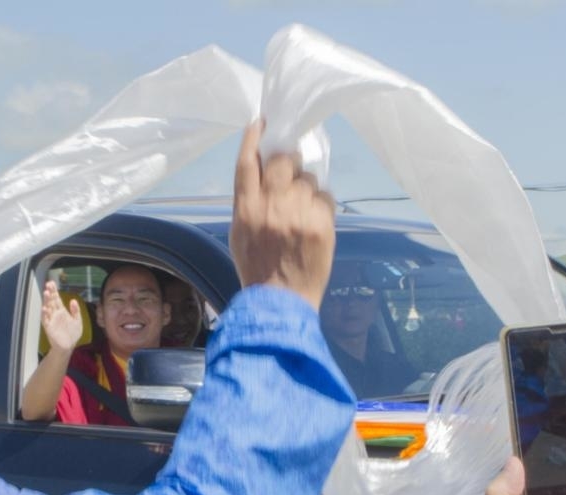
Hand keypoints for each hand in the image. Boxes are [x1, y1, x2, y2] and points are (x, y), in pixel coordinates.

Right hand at [41, 280, 82, 352]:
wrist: (68, 347)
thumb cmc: (72, 334)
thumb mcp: (77, 321)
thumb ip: (76, 311)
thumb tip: (73, 300)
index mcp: (62, 312)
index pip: (57, 299)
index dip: (54, 291)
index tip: (52, 283)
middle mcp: (55, 314)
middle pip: (51, 301)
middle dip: (50, 292)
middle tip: (48, 284)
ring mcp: (51, 320)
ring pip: (48, 308)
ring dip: (46, 301)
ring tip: (46, 293)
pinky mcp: (49, 327)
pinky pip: (46, 320)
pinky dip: (45, 314)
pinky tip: (45, 308)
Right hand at [229, 121, 336, 309]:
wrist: (280, 300)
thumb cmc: (257, 266)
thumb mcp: (239, 232)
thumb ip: (248, 200)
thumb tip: (262, 171)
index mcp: (245, 208)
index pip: (248, 162)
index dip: (254, 138)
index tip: (263, 123)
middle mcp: (270, 206)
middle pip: (282, 160)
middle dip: (288, 159)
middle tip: (291, 169)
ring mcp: (297, 214)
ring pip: (308, 179)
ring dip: (307, 188)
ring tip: (302, 211)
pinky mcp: (321, 224)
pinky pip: (326, 197)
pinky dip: (322, 206)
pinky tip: (315, 223)